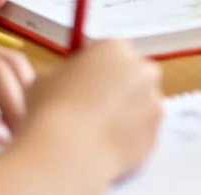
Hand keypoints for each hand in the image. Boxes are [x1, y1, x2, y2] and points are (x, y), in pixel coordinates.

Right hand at [22, 40, 163, 177]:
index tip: (85, 78)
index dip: (93, 65)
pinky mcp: (155, 133)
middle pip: (131, 73)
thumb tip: (57, 73)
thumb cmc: (52, 112)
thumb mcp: (46, 79)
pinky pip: (141, 130)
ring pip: (140, 103)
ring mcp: (153, 102)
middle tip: (92, 103)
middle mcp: (142, 71)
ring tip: (95, 127)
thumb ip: (64, 71)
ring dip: (124, 110)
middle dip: (115, 85)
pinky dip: (127, 135)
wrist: (67, 153)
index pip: (108, 50)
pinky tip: (104, 142)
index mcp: (116, 48)